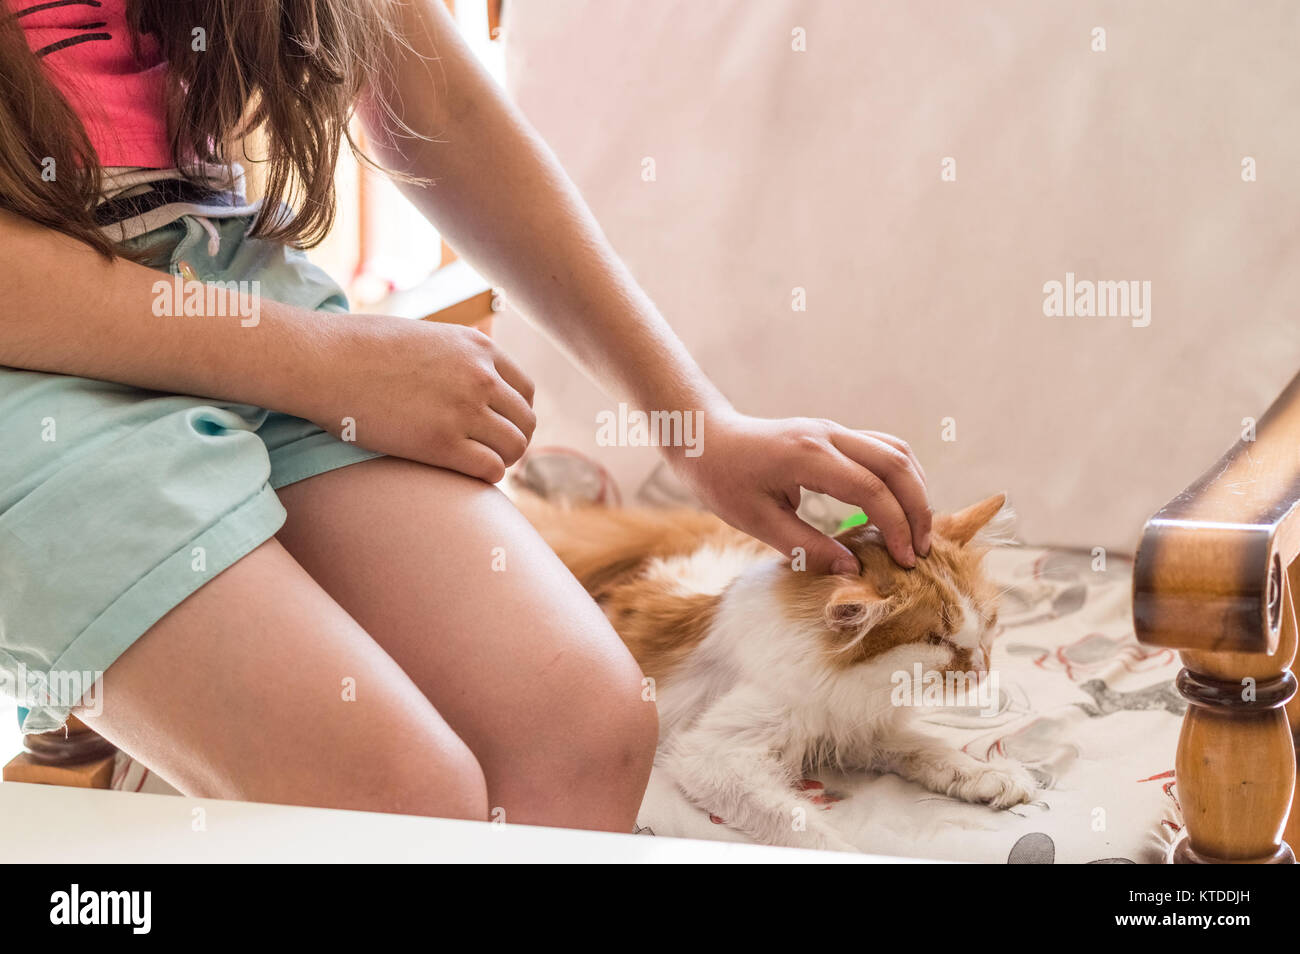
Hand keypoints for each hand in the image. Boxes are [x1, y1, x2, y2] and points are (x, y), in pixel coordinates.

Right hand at [313, 314, 535, 482]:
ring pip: (514, 447)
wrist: (324, 361)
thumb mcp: (426, 337)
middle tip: (489, 452)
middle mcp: (480, 377)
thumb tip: (464, 382)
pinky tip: (468, 475)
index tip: (497, 427)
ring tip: (478, 464)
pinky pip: (490, 469)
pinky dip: (486, 477)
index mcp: (479, 348)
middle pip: (525, 421)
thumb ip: (456, 357)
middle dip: (512, 440)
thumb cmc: (362, 349)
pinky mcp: (441, 443)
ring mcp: (463, 410)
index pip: (525, 390)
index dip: (515, 414)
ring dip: (502, 461)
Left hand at [670, 411, 930, 572]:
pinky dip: (899, 476)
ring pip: (895, 451)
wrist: (705, 440)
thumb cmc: (723, 481)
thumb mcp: (756, 522)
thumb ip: (806, 546)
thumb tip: (853, 570)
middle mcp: (828, 435)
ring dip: (914, 489)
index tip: (904, 561)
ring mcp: (833, 430)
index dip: (895, 527)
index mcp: (807, 456)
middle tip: (921, 550)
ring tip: (916, 531)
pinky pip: (881, 448)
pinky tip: (899, 506)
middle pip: (896, 464)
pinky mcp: (833, 434)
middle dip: (917, 508)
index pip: (871, 490)